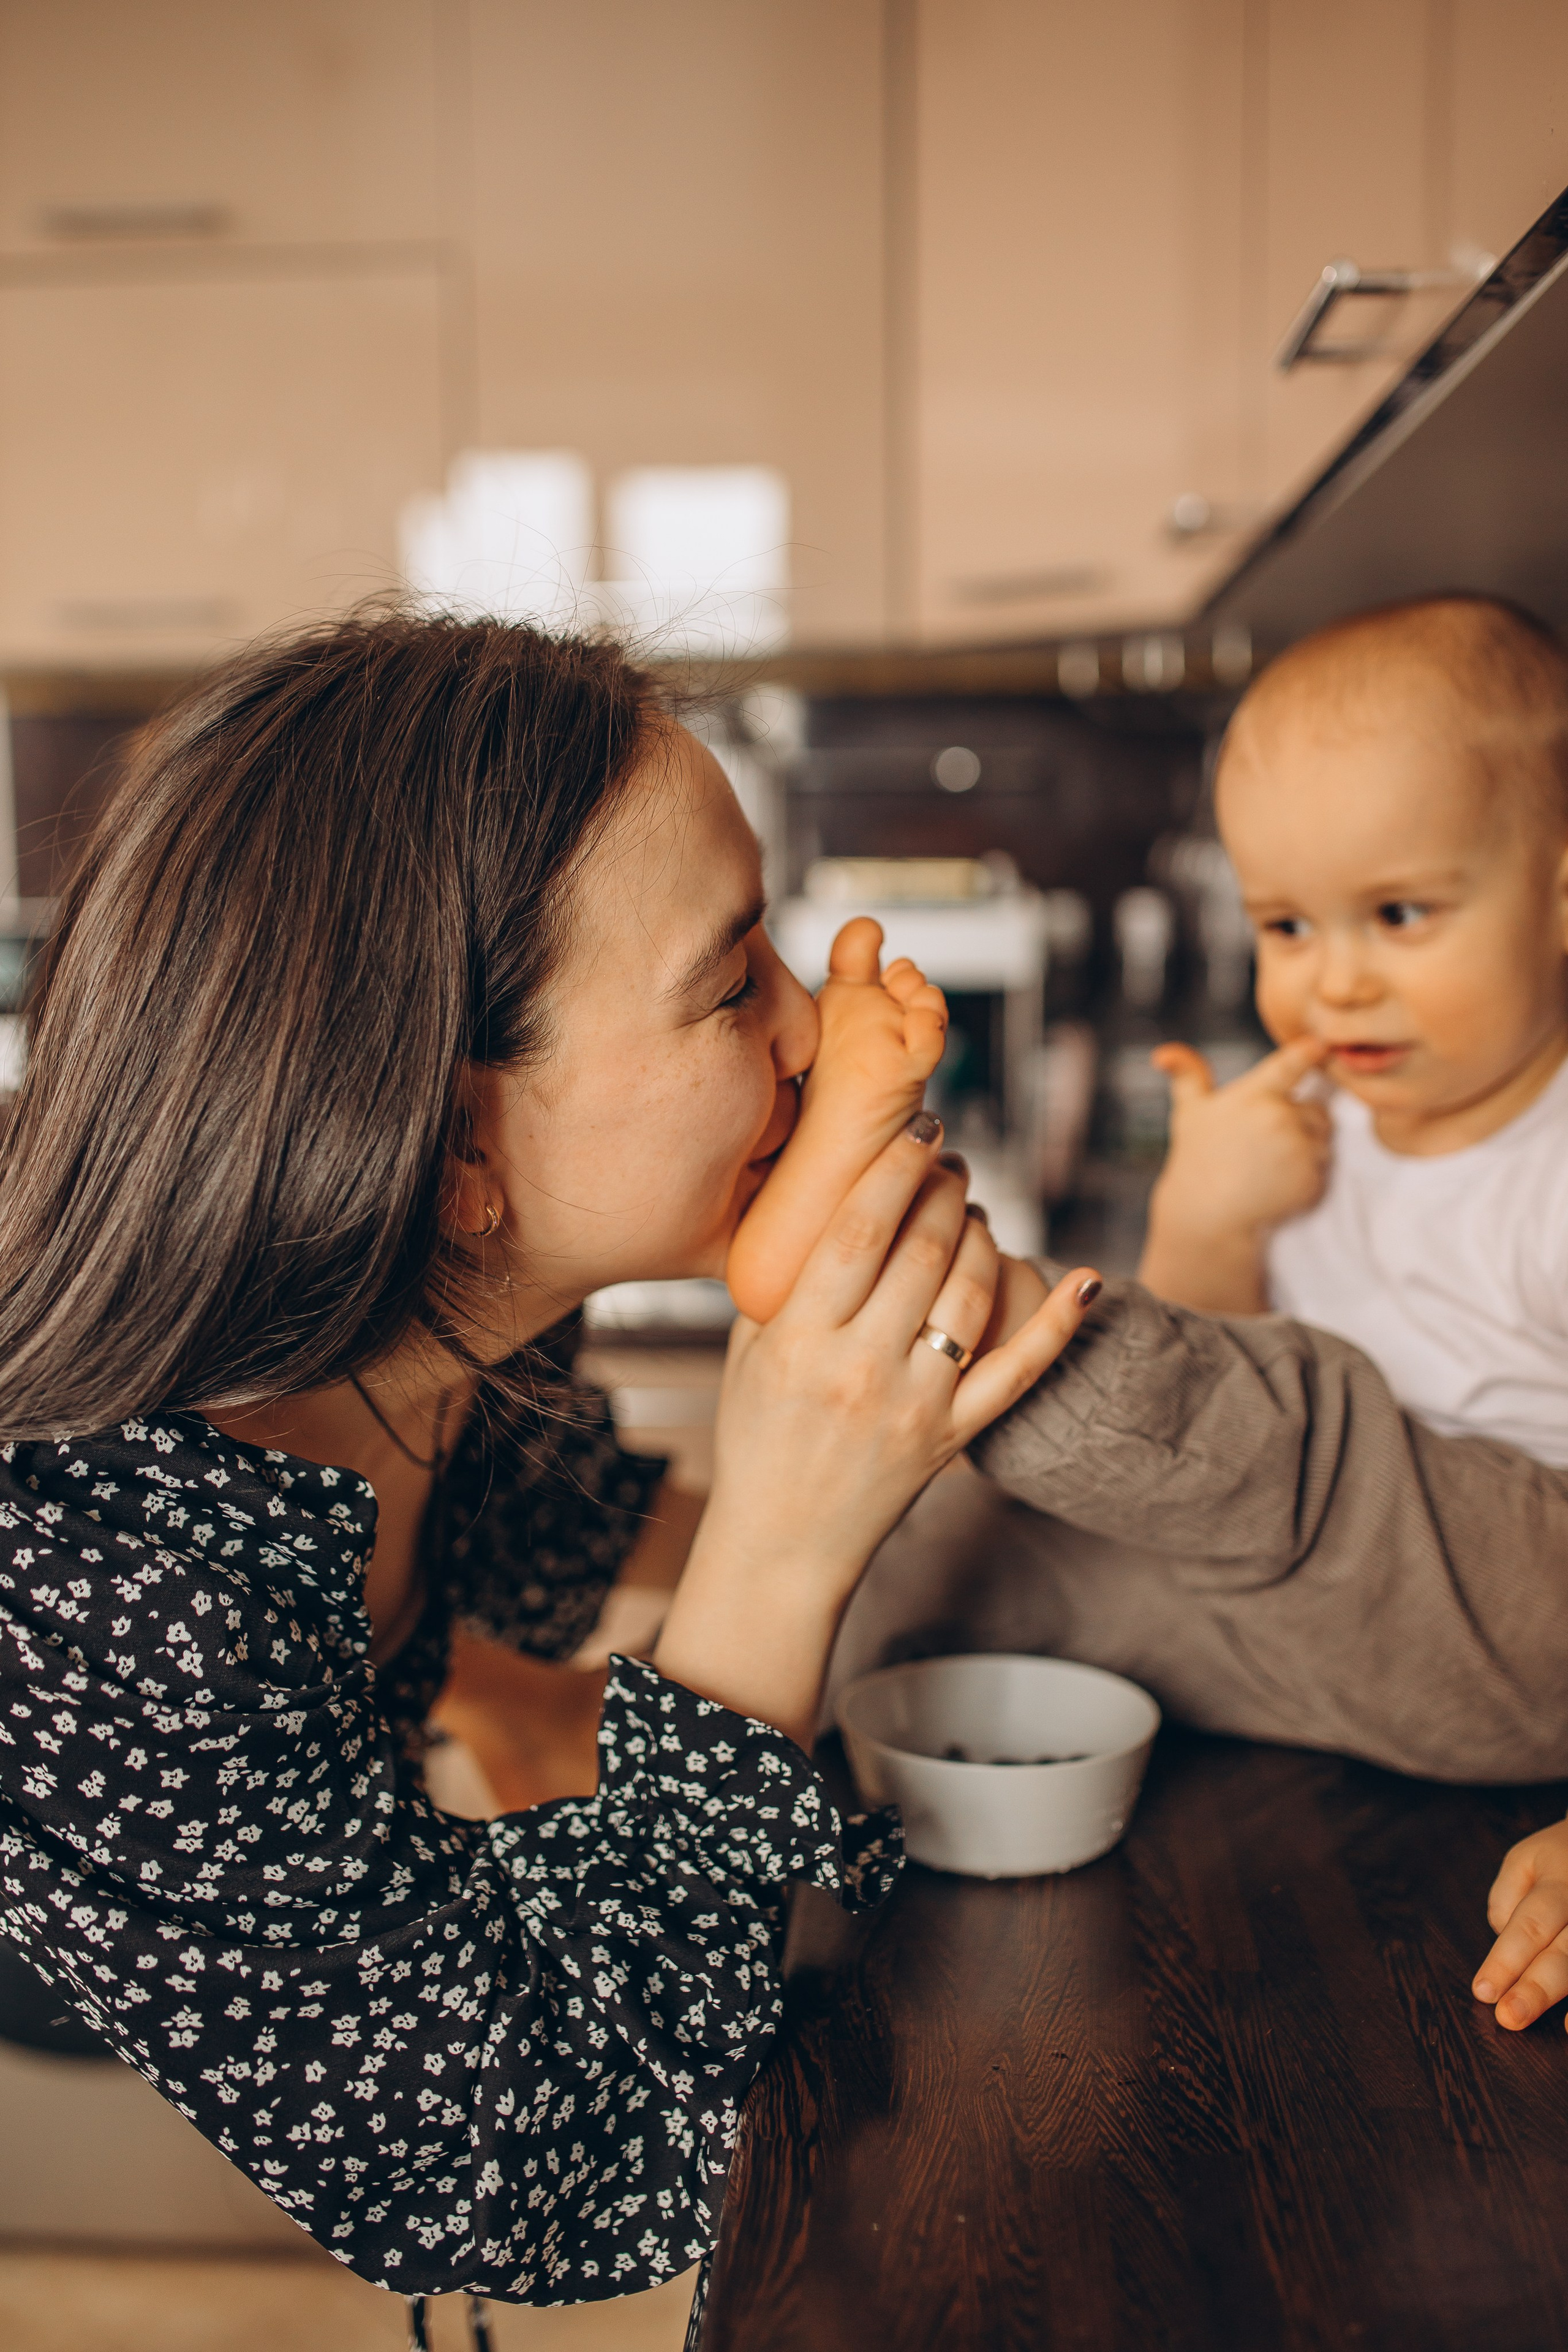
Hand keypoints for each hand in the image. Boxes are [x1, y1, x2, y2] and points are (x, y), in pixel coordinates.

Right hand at [654, 1117, 1098, 1744]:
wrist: (782, 1544)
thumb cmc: (758, 1437)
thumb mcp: (749, 1352)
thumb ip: (782, 1280)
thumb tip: (825, 1191)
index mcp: (799, 1338)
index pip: (860, 1229)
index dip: (898, 1166)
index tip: (919, 1129)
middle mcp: (860, 1367)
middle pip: (924, 1249)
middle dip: (946, 1189)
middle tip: (951, 1161)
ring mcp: (915, 1403)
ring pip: (973, 1294)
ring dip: (986, 1236)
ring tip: (975, 1211)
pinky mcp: (955, 1436)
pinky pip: (1020, 1372)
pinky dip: (1061, 1323)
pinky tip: (1088, 1278)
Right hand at [1139, 1034, 1332, 1312]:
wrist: (1206, 1214)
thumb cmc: (1197, 1159)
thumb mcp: (1189, 1112)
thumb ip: (1186, 1075)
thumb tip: (1162, 1052)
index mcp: (1256, 1094)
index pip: (1292, 1063)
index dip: (1310, 1050)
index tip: (1321, 1043)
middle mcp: (1281, 1115)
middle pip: (1317, 1110)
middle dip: (1302, 1124)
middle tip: (1268, 1145)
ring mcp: (1299, 1147)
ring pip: (1324, 1141)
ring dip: (1307, 1151)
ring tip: (1271, 1166)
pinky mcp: (1311, 1177)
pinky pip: (1323, 1171)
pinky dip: (1307, 1178)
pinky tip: (1277, 1185)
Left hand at [1473, 1817, 1567, 2028]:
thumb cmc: (1558, 1858)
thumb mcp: (1524, 1860)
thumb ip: (1507, 1899)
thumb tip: (1502, 1939)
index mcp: (1559, 1883)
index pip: (1530, 1926)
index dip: (1506, 1960)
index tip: (1483, 1992)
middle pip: (1565, 1952)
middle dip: (1538, 1988)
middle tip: (1509, 2017)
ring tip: (1567, 2030)